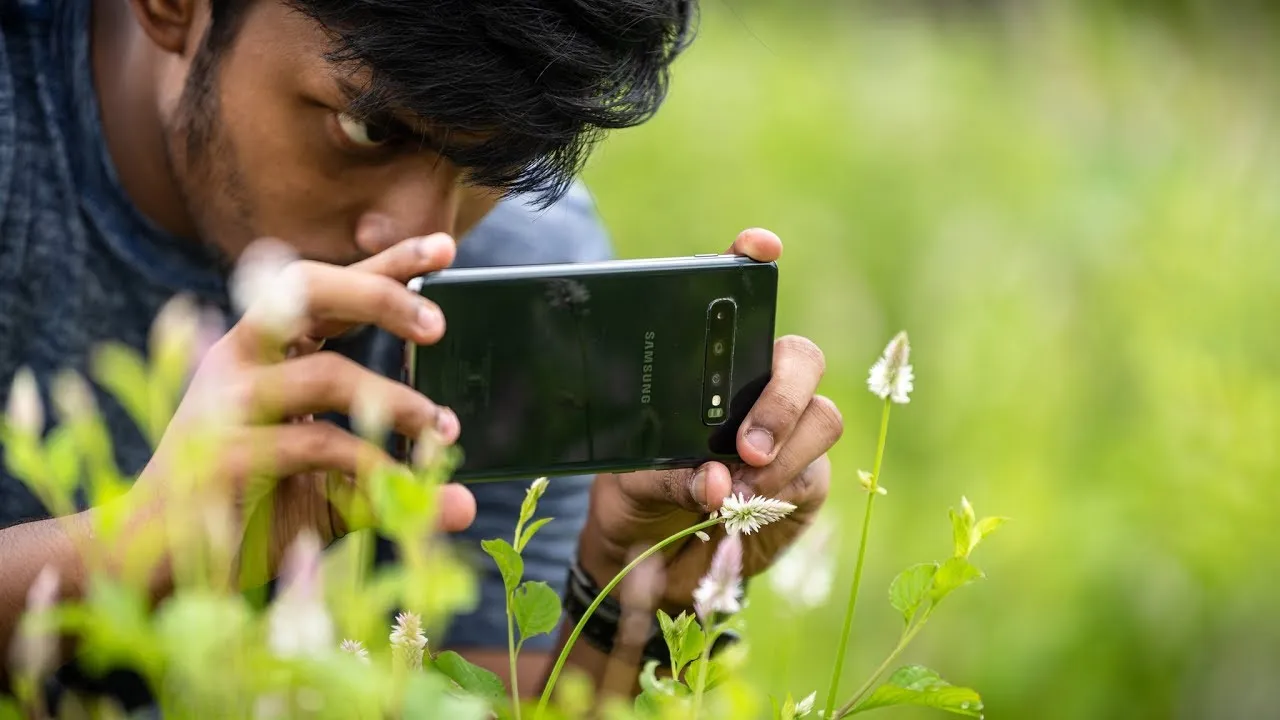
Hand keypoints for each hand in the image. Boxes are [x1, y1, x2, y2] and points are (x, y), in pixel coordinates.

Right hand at [119, 234, 476, 589]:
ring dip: (398, 403)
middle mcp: (236, 361)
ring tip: (444, 431)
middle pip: (304, 291)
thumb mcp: (332, 491)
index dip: (384, 265)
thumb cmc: (248, 511)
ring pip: (325, 373)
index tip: (445, 247)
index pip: (324, 289)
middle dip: (379, 296)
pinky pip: (318, 445)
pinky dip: (373, 467)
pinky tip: (408, 489)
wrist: (160, 566)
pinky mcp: (225, 454)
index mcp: (260, 351)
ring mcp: (225, 405)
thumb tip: (464, 503)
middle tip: (439, 325)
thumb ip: (392, 485)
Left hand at [579, 228, 843, 607]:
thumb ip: (667, 474)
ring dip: (780, 458)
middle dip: (781, 397)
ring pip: (821, 418)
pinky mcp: (806, 481)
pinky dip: (775, 495)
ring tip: (730, 495)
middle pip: (801, 359)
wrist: (651, 563)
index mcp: (708, 364)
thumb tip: (715, 479)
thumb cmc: (636, 496)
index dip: (753, 263)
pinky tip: (739, 512)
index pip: (738, 299)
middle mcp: (758, 386)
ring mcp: (790, 432)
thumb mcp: (629, 479)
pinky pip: (810, 475)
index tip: (759, 246)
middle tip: (745, 446)